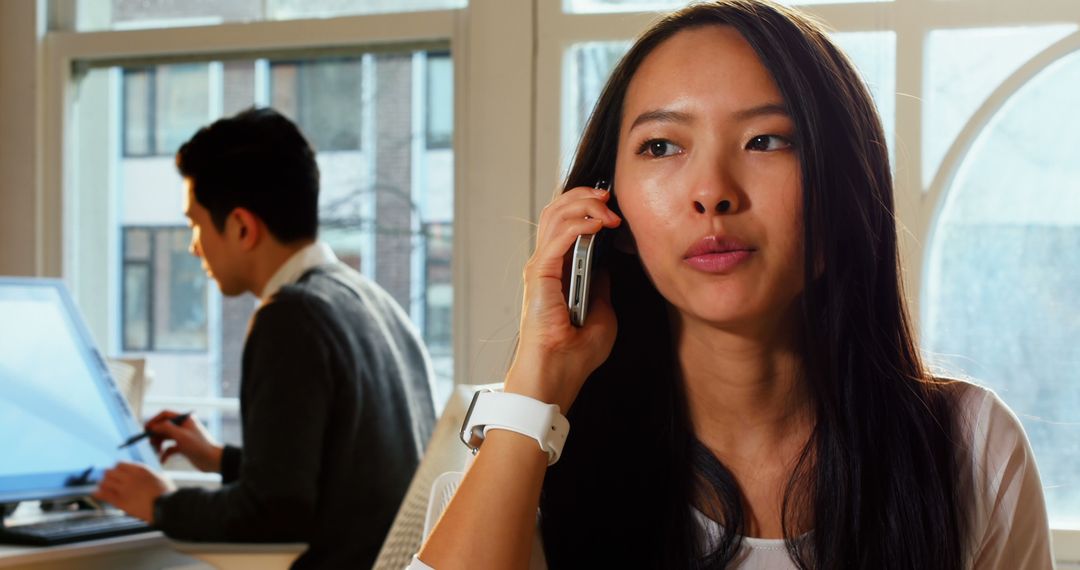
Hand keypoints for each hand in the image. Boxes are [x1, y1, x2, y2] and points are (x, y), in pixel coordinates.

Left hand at [92, 462, 175, 522]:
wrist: (166, 507)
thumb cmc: (167, 494)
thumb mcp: (160, 477)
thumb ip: (148, 474)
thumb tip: (142, 475)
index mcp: (140, 469)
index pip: (119, 464)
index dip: (117, 469)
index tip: (117, 474)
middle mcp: (130, 477)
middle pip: (109, 471)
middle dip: (108, 476)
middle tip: (109, 481)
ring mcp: (124, 489)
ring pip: (104, 482)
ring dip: (103, 485)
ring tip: (103, 488)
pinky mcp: (120, 501)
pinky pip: (103, 495)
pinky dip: (98, 494)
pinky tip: (96, 494)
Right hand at [145, 410, 223, 472]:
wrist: (212, 461)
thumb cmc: (199, 446)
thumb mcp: (181, 436)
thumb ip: (166, 428)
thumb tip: (152, 426)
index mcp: (184, 419)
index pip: (165, 415)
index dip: (154, 420)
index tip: (145, 429)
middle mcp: (183, 426)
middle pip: (163, 427)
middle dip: (155, 435)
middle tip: (150, 443)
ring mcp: (182, 437)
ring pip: (164, 438)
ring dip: (158, 445)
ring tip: (157, 452)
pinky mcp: (182, 447)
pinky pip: (169, 449)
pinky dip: (164, 454)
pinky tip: (163, 460)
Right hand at [506, 185, 621, 411]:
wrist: (558, 376)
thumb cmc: (575, 354)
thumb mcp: (603, 314)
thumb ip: (601, 287)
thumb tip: (606, 265)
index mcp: (558, 271)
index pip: (566, 222)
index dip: (587, 205)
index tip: (615, 205)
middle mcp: (545, 264)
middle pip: (557, 210)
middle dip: (585, 195)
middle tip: (611, 196)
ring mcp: (540, 267)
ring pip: (555, 215)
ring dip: (584, 204)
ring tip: (608, 207)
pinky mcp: (539, 275)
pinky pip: (559, 237)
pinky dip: (580, 223)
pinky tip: (599, 224)